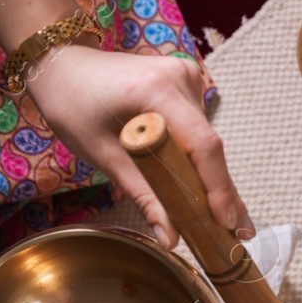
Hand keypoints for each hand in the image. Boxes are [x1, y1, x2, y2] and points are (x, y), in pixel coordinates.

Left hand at [23, 45, 254, 250]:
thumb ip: (142, 195)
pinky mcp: (185, 81)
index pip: (202, 144)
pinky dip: (198, 158)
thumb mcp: (103, 155)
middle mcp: (179, 78)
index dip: (218, 187)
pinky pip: (198, 128)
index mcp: (155, 90)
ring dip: (211, 177)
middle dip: (222, 191)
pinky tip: (202, 186)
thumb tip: (170, 238)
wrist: (63, 64)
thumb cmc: (73, 105)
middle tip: (238, 232)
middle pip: (210, 145)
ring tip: (222, 216)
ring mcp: (185, 76)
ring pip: (207, 139)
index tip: (226, 222)